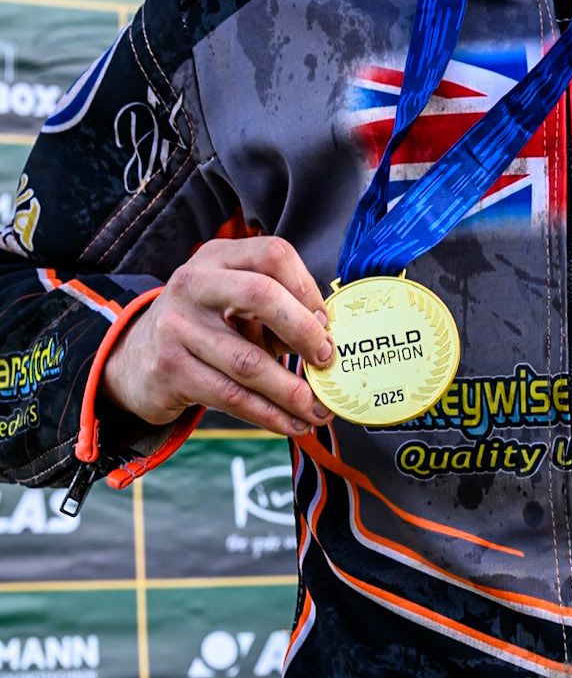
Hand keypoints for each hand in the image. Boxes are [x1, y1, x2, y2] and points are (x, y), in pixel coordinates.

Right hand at [100, 236, 334, 439]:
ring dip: (292, 392)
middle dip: (304, 332)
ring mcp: (177, 326)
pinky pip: (231, 396)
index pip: (273, 254)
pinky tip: (291, 423)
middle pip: (261, 294)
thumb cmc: (206, 328)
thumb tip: (327, 342)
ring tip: (318, 410)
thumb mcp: (236, 305)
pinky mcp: (170, 369)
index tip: (325, 323)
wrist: (137, 360)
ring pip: (248, 361)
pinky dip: (269, 414)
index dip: (308, 288)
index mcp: (218, 257)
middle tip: (326, 360)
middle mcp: (194, 284)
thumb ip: (278, 312)